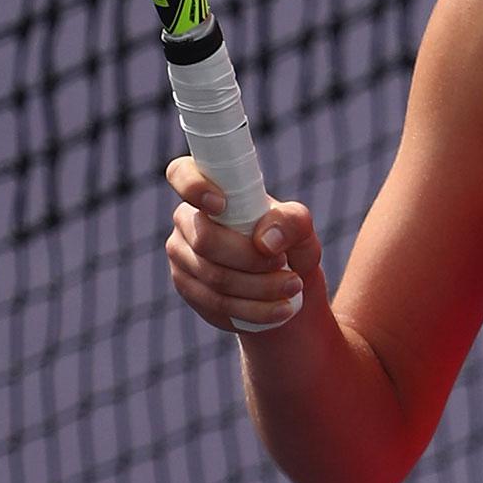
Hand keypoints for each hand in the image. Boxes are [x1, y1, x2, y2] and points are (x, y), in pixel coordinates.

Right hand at [165, 156, 322, 333]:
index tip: (222, 204)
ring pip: (214, 278)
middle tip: (285, 264)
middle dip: (251, 259)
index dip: (194, 186)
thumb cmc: (288, 243)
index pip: (180, 173)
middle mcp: (186, 222)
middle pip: (205, 241)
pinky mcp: (189, 291)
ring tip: (292, 287)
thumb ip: (290, 223)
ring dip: (259, 288)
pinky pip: (215, 305)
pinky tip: (280, 309)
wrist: (285, 286)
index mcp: (209, 190)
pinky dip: (253, 309)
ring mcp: (182, 258)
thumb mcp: (301, 228)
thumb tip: (264, 241)